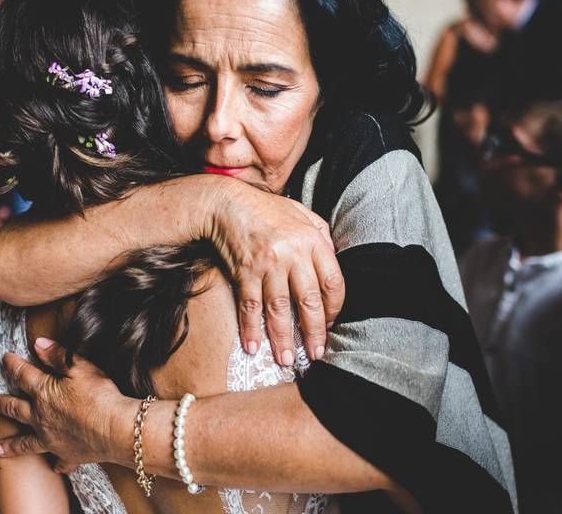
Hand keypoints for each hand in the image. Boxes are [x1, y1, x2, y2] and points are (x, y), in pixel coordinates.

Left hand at [0, 337, 135, 471]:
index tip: (4, 358)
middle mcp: (41, 418)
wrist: (116, 430)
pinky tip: (54, 466)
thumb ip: (58, 356)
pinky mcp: (68, 454)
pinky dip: (56, 463)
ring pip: (25, 442)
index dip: (12, 364)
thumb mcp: (81, 367)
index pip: (23, 375)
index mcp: (44, 393)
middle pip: (14, 409)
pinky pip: (58, 461)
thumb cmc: (101, 395)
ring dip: (10, 445)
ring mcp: (52, 439)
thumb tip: (39, 344)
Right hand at [202, 179, 344, 363]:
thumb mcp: (302, 213)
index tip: (330, 325)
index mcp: (312, 241)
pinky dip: (251, 328)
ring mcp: (267, 264)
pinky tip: (253, 347)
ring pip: (279, 310)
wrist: (226, 202)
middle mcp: (292, 254)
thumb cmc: (267, 210)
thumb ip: (322, 234)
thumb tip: (335, 258)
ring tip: (287, 360)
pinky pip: (249, 306)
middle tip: (315, 354)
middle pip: (309, 302)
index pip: (333, 282)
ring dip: (283, 338)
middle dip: (313, 333)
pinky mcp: (243, 272)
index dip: (334, 309)